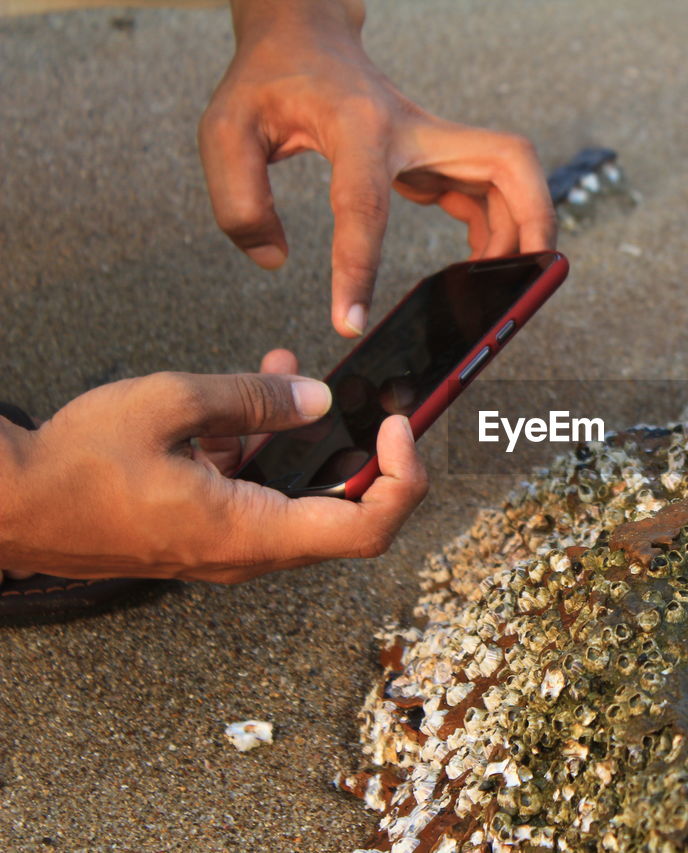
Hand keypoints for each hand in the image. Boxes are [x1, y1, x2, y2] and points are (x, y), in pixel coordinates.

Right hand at [0, 350, 428, 582]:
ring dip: (307, 437)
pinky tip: (248, 391)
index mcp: (250, 532)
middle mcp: (248, 551)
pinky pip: (255, 490)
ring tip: (293, 372)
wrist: (7, 504)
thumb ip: (253, 399)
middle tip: (378, 402)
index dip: (401, 479)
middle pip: (344, 514)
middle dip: (366, 452)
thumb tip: (318, 398)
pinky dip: (264, 445)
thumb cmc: (74, 465)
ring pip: (296, 493)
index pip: (366, 529)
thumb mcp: (170, 405)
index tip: (398, 426)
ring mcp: (226, 544)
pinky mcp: (203, 529)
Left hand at [199, 0, 556, 337]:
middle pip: (508, 162)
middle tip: (528, 278)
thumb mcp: (225, 131)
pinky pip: (489, 195)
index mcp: (356, 125)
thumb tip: (273, 259)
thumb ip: (238, 201)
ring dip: (520, 231)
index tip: (351, 321)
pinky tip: (477, 265)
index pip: (366, 203)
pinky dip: (497, 232)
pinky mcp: (438, 156)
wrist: (303, 38)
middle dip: (532, 221)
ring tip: (496, 285)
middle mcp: (411, 129)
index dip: (359, 268)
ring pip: (510, 179)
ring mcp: (434, 140)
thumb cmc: (268, 80)